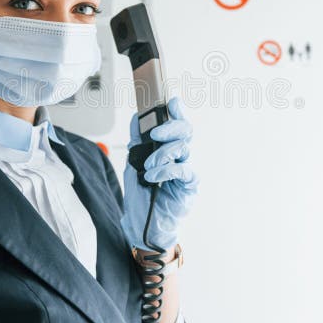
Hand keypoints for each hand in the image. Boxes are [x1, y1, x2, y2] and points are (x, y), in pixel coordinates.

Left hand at [121, 97, 198, 251]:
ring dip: (162, 154)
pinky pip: (184, 170)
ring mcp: (187, 169)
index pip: (178, 122)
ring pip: (183, 148)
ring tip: (148, 165)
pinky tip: (153, 176)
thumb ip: (137, 139)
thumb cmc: (142, 192)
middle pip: (185, 131)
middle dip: (170, 127)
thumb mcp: (134, 160)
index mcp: (169, 146)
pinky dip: (166, 170)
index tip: (172, 101)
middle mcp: (181, 155)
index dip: (177, 110)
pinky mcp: (189, 185)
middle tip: (154, 134)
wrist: (142, 221)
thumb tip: (137, 117)